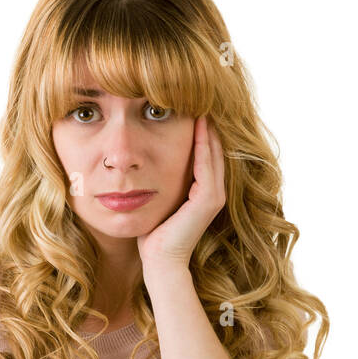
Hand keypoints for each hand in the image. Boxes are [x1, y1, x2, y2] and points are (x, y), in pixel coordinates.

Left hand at [137, 115, 226, 269]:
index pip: (206, 153)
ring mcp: (215, 195)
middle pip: (214, 148)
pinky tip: (196, 124)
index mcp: (204, 192)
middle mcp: (215, 192)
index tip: (189, 107)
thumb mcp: (157, 200)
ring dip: (207, 127)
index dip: (200, 131)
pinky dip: (202, 143)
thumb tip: (142, 164)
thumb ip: (159, 182)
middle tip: (200, 97)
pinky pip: (206, 164)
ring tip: (200, 103)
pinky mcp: (209, 199)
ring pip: (214, 152)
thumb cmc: (153, 235)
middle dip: (207, 124)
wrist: (159, 261)